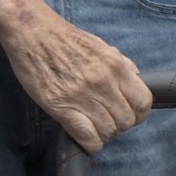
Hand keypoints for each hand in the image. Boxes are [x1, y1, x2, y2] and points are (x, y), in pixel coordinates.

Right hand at [0, 0, 151, 153]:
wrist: (31, 32)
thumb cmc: (64, 36)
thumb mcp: (100, 44)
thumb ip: (121, 63)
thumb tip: (136, 79)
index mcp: (115, 66)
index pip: (143, 102)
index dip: (139, 113)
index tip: (129, 114)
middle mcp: (103, 83)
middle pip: (126, 121)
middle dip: (119, 125)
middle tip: (106, 119)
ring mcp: (82, 97)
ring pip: (108, 131)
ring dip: (103, 133)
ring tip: (92, 125)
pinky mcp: (61, 108)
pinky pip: (88, 138)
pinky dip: (91, 143)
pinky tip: (85, 136)